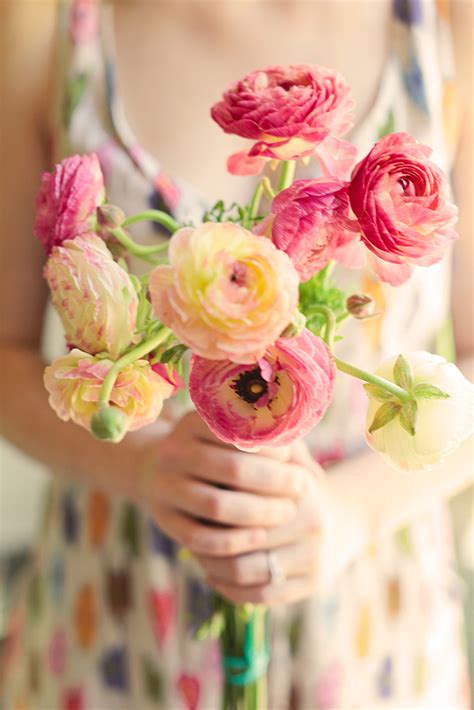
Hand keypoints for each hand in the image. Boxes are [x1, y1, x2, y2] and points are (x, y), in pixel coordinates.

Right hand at [142, 411, 309, 557]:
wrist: (156, 470)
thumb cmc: (215, 452)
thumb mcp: (237, 438)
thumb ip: (278, 449)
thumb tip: (316, 477)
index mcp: (194, 422)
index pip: (239, 432)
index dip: (273, 447)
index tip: (294, 458)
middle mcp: (175, 452)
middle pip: (231, 469)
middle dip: (274, 481)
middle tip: (302, 489)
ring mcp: (165, 488)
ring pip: (215, 506)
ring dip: (259, 512)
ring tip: (287, 511)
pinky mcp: (165, 520)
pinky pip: (200, 538)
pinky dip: (233, 540)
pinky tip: (260, 537)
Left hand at [196, 441, 327, 605]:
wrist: (341, 519)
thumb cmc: (291, 486)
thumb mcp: (280, 460)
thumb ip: (255, 448)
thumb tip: (224, 440)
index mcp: (300, 489)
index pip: (240, 500)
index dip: (211, 503)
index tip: (193, 501)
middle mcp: (312, 523)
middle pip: (240, 538)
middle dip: (208, 537)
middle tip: (190, 532)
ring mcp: (314, 557)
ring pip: (245, 572)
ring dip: (213, 566)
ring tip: (198, 555)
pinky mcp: (312, 584)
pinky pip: (260, 596)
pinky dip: (229, 589)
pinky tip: (213, 576)